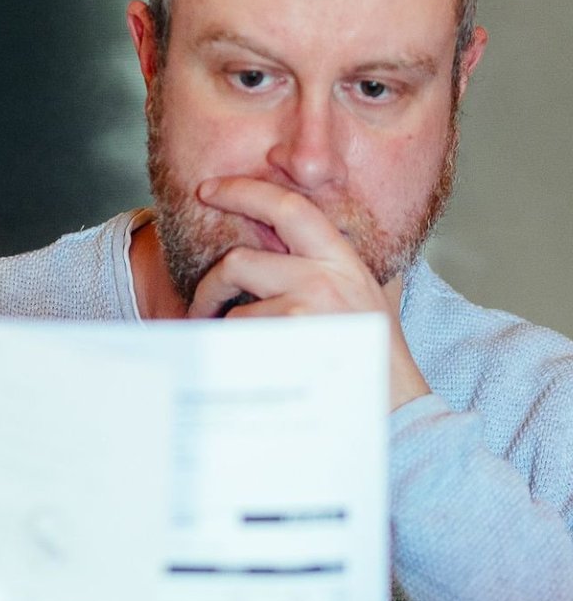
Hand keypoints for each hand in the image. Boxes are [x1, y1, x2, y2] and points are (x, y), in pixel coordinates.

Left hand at [185, 176, 429, 409]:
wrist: (399, 411)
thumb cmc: (375, 362)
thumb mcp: (364, 300)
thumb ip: (332, 270)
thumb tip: (286, 245)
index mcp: (342, 259)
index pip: (287, 207)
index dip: (242, 190)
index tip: (209, 189)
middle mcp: (326, 275)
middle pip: (238, 261)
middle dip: (209, 287)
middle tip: (199, 307)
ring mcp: (308, 304)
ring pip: (235, 309)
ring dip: (228, 335)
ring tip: (243, 356)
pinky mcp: (292, 334)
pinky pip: (240, 341)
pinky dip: (237, 357)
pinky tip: (258, 371)